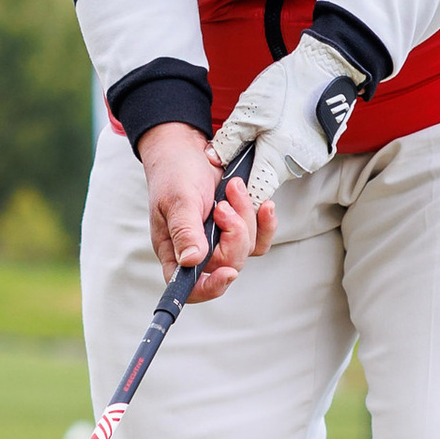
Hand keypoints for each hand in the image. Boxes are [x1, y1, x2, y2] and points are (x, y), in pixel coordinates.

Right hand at [134, 122, 266, 301]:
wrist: (189, 150)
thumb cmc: (174, 174)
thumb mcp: (177, 200)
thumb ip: (185, 231)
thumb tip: (191, 262)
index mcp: (175, 253)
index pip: (191, 287)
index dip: (210, 288)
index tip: (227, 273)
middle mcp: (199, 253)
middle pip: (228, 264)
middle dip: (233, 233)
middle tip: (222, 205)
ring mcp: (221, 241)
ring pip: (247, 248)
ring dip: (246, 217)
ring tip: (232, 188)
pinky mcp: (239, 228)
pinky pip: (260, 238)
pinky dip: (265, 222)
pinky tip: (264, 205)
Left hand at [213, 36, 365, 203]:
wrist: (324, 70)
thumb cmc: (289, 88)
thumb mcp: (249, 112)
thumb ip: (229, 141)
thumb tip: (215, 158)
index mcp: (275, 162)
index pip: (254, 197)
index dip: (240, 194)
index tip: (230, 187)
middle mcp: (296, 167)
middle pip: (267, 179)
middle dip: (254, 166)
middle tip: (248, 141)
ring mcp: (312, 160)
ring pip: (282, 167)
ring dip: (271, 154)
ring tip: (269, 128)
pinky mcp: (322, 151)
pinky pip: (297, 156)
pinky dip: (287, 146)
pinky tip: (285, 126)